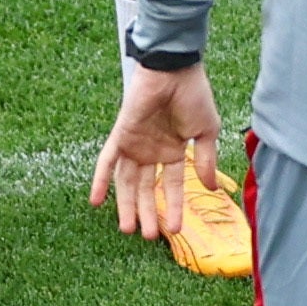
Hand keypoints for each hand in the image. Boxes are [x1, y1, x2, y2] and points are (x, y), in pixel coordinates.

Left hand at [91, 62, 222, 236]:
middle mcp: (153, 151)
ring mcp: (135, 144)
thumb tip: (210, 188)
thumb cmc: (194, 95)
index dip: (174, 206)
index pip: (172, 185)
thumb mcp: (206, 131)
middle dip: (146, 212)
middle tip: (146, 236)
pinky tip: (95, 201)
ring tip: (127, 228)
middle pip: (146, 188)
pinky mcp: (121, 135)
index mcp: (175, 151)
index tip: (175, 230)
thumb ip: (207, 160)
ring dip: (125, 204)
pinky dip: (100, 180)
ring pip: (127, 181)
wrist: (174, 70)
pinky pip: (107, 161)